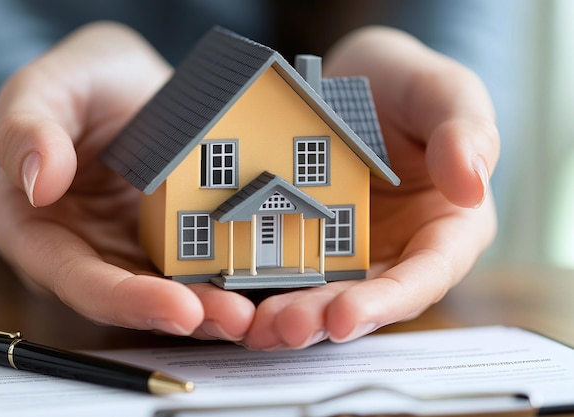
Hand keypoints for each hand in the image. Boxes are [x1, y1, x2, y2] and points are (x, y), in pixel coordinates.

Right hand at [0, 23, 255, 339]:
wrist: (125, 83)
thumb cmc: (79, 85)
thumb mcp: (45, 88)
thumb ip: (26, 129)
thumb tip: (39, 181)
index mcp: (38, 231)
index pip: (78, 280)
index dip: (125, 300)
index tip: (176, 308)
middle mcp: (86, 253)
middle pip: (134, 299)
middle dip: (185, 314)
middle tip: (235, 318)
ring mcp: (132, 250)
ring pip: (171, 292)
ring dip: (214, 307)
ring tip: (255, 311)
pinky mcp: (172, 240)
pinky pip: (198, 264)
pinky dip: (228, 275)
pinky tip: (262, 279)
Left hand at [241, 27, 498, 348]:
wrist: (355, 81)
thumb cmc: (408, 87)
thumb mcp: (444, 94)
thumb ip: (465, 133)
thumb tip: (472, 186)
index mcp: (445, 228)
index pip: (426, 276)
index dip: (388, 302)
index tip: (346, 316)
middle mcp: (399, 253)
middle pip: (366, 299)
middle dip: (324, 319)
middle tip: (285, 327)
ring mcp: (351, 251)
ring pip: (322, 296)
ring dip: (288, 316)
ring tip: (251, 324)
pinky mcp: (308, 242)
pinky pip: (285, 270)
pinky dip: (260, 288)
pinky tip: (232, 296)